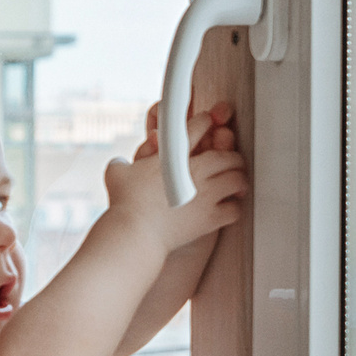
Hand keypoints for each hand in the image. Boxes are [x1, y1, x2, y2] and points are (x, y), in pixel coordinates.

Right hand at [111, 100, 245, 248]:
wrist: (134, 233)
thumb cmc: (124, 203)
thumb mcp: (117, 173)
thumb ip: (121, 163)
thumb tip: (120, 162)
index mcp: (176, 155)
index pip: (200, 127)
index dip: (206, 122)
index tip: (209, 124)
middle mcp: (196, 172)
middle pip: (228, 155)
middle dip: (231, 157)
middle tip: (229, 162)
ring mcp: (206, 195)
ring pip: (237, 179)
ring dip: (238, 180)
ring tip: (234, 184)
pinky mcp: (210, 218)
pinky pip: (235, 209)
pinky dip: (234, 208)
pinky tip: (227, 208)